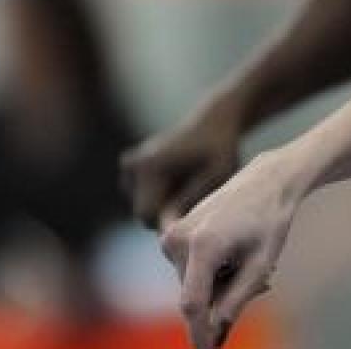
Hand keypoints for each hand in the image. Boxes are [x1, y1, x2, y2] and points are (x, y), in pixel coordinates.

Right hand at [123, 102, 243, 230]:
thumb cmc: (221, 149)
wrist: (214, 122)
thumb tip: (167, 227)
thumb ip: (191, 199)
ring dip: (166, 204)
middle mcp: (132, 166)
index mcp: (149, 166)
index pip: (146, 214)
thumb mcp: (217, 174)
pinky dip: (161, 195)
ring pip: (144, 206)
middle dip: (168, 213)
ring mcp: (128, 167)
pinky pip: (143, 197)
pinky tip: (180, 180)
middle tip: (198, 198)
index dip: (169, 221)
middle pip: (143, 213)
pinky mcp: (130, 168)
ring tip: (191, 185)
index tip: (193, 213)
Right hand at [161, 150, 302, 348]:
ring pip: (193, 284)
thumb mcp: (262, 263)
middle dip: (223, 301)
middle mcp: (178, 240)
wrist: (265, 181)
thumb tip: (215, 329)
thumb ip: (237, 298)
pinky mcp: (170, 236)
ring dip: (219, 285)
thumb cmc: (270, 220)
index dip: (199, 333)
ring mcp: (170, 237)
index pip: (192, 304)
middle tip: (264, 284)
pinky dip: (211, 273)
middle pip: (196, 295)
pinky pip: (189, 270)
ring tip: (249, 263)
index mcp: (203, 246)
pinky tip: (235, 257)